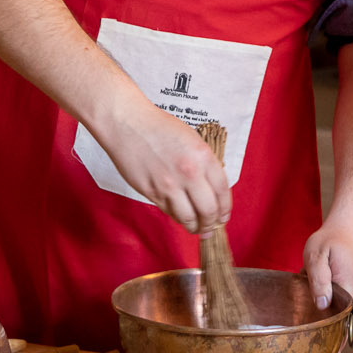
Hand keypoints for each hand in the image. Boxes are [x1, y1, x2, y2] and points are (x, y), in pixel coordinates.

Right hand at [94, 103, 230, 233]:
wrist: (128, 124)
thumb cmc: (159, 128)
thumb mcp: (192, 139)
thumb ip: (204, 164)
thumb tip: (212, 190)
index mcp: (203, 156)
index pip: (222, 192)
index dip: (225, 209)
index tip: (223, 217)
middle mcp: (189, 173)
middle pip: (208, 210)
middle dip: (212, 223)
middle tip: (211, 228)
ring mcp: (169, 185)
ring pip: (188, 218)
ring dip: (195, 227)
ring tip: (196, 228)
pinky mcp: (152, 193)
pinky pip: (169, 212)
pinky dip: (177, 217)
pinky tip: (180, 217)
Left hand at [303, 215, 352, 309]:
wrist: (350, 229)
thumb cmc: (331, 240)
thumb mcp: (316, 256)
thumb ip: (319, 282)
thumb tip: (322, 305)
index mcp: (351, 283)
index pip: (336, 314)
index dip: (320, 311)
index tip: (311, 296)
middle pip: (337, 312)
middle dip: (321, 301)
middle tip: (315, 280)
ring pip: (340, 307)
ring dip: (327, 296)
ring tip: (324, 276)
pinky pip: (345, 302)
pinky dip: (335, 293)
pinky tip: (331, 279)